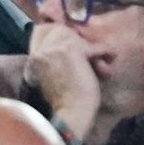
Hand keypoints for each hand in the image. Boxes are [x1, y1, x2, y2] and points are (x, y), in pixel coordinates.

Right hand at [26, 22, 102, 142]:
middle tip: (89, 52)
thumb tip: (73, 45)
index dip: (57, 31)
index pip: (42, 29)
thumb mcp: (51, 76)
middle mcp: (42, 49)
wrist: (70, 115)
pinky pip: (92, 46)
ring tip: (101, 58)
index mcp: (33, 57)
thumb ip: (54, 59)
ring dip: (90, 48)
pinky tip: (109, 58)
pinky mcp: (72, 50)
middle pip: (60, 29)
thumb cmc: (64, 102)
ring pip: (76, 36)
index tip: (71, 40)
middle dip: (76, 39)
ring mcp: (55, 48)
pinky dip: (103, 52)